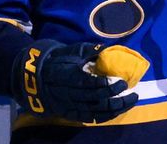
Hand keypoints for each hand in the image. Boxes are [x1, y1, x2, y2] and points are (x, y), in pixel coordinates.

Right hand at [13, 40, 137, 122]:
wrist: (35, 76)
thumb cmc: (57, 60)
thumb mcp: (69, 50)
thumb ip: (88, 50)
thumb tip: (108, 47)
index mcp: (67, 76)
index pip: (89, 84)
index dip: (106, 85)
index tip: (122, 81)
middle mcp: (67, 94)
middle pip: (94, 100)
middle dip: (115, 97)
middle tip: (131, 90)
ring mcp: (68, 106)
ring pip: (94, 112)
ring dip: (115, 108)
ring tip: (130, 101)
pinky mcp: (70, 114)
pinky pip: (90, 119)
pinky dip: (105, 116)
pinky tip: (117, 111)